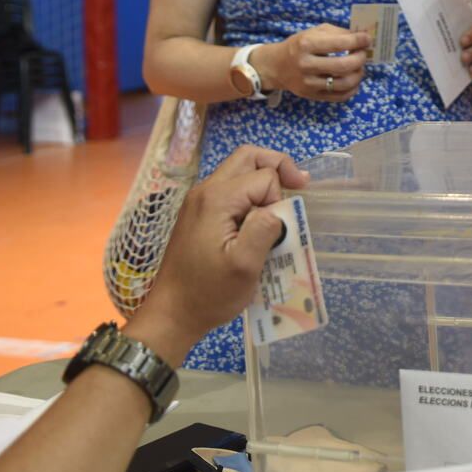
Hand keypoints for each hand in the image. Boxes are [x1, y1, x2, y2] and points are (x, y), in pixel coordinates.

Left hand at [126, 145, 310, 363]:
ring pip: (239, 171)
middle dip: (278, 167)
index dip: (279, 199)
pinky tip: (260, 221)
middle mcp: (205, 191)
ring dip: (264, 182)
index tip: (280, 228)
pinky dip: (251, 196)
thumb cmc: (208, 293)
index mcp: (216, 199)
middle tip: (300, 187)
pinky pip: (230, 191)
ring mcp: (199, 202)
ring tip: (282, 206)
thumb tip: (277, 208)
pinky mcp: (199, 215)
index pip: (264, 176)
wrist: (172, 314)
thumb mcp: (244, 266)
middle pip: (248, 157)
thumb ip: (264, 229)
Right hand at [258, 26, 370, 102]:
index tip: (367, 39)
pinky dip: (353, 88)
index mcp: (306, 45)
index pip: (339, 44)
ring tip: (359, 67)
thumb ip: (338, 33)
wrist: (277, 66)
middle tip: (363, 54)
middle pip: (344, 66)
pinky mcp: (313, 96)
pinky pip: (340, 96)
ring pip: (344, 83)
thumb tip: (362, 38)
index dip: (358, 41)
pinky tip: (353, 80)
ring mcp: (309, 83)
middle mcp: (307, 65)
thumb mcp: (314, 32)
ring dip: (359, 74)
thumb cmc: (299, 45)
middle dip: (360, 58)